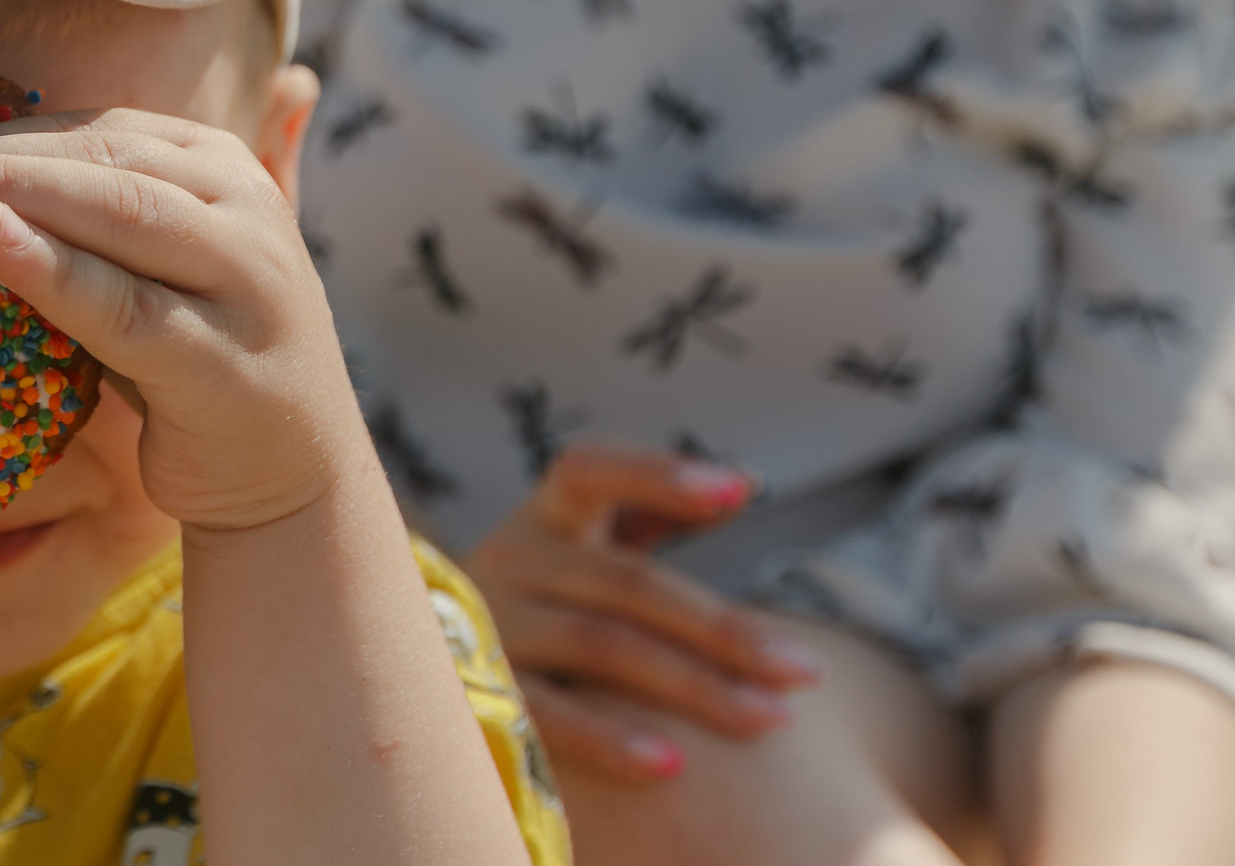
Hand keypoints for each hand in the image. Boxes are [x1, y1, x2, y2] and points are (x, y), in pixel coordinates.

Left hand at [0, 107, 366, 532]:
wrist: (286, 483)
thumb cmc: (187, 362)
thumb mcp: (144, 271)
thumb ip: (88, 206)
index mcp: (215, 164)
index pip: (85, 132)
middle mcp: (240, 205)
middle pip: (90, 161)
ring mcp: (244, 280)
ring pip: (110, 214)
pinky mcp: (223, 363)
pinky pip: (126, 308)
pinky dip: (54, 269)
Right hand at [462, 443, 823, 780]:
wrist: (430, 664)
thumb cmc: (546, 599)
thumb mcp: (583, 544)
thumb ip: (652, 511)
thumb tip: (744, 483)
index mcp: (542, 516)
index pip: (590, 471)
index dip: (658, 475)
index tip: (737, 492)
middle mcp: (509, 559)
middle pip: (627, 583)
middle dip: (724, 628)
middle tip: (804, 670)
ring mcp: (491, 625)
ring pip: (602, 645)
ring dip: (694, 685)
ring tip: (771, 718)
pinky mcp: (478, 693)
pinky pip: (549, 715)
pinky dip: (609, 738)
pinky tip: (672, 764)